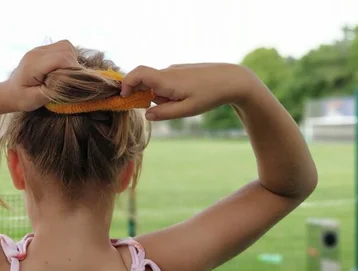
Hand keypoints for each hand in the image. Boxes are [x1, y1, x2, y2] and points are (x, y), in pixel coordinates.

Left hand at [4, 40, 80, 111]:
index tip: (75, 84)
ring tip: (67, 75)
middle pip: (66, 50)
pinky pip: (63, 48)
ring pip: (67, 46)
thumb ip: (55, 89)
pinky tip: (63, 70)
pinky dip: (69, 58)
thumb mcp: (37, 99)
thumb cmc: (22, 99)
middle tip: (71, 81)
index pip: (62, 58)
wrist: (10, 92)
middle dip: (74, 66)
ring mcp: (40, 49)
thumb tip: (74, 81)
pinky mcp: (44, 50)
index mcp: (33, 64)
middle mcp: (37, 52)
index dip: (73, 70)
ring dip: (72, 60)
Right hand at [120, 63, 260, 120]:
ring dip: (160, 96)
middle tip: (161, 108)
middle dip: (146, 96)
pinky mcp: (181, 70)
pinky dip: (168, 91)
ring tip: (181, 103)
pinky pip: (166, 81)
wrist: (232, 79)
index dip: (126, 83)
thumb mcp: (187, 110)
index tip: (124, 97)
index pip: (137, 74)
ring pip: (157, 83)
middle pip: (144, 81)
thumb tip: (146, 114)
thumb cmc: (210, 95)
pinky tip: (186, 97)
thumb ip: (164, 113)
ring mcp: (174, 69)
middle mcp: (167, 72)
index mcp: (166, 80)